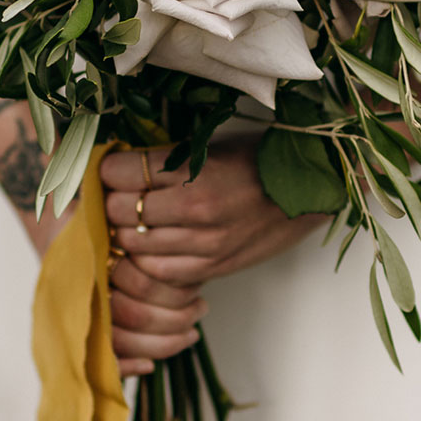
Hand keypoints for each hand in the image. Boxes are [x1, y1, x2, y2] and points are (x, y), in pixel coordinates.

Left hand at [101, 143, 322, 371]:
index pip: (121, 173)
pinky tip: (153, 244)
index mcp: (194, 171)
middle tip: (118, 193)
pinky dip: (146, 259)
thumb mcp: (209, 147)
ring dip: (125, 232)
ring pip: (133, 245)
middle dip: (112, 201)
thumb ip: (164, 161)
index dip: (108, 169)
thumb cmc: (259, 159)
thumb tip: (116, 167)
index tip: (112, 166)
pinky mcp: (213, 268)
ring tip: (133, 219)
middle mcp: (196, 210)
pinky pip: (158, 273)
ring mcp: (205, 245)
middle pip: (120, 211)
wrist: (311, 189)